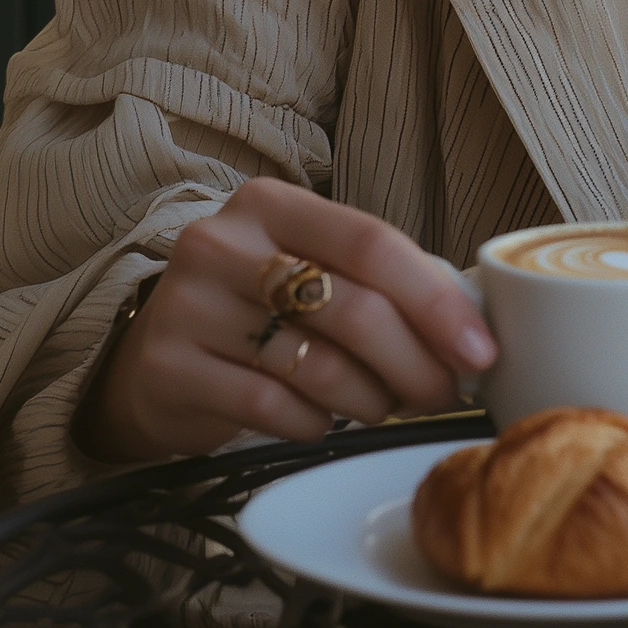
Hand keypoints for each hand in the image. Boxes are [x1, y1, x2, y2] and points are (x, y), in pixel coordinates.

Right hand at [77, 178, 495, 462]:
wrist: (148, 360)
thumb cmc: (253, 309)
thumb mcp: (303, 268)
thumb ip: (375, 279)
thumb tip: (468, 323)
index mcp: (272, 204)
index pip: (372, 241)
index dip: (435, 299)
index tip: (478, 348)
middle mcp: (225, 243)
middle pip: (351, 306)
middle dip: (415, 360)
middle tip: (446, 392)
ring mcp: (191, 305)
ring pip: (316, 363)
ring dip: (370, 398)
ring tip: (385, 406)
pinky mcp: (171, 368)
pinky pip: (271, 406)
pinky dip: (315, 423)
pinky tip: (323, 423)